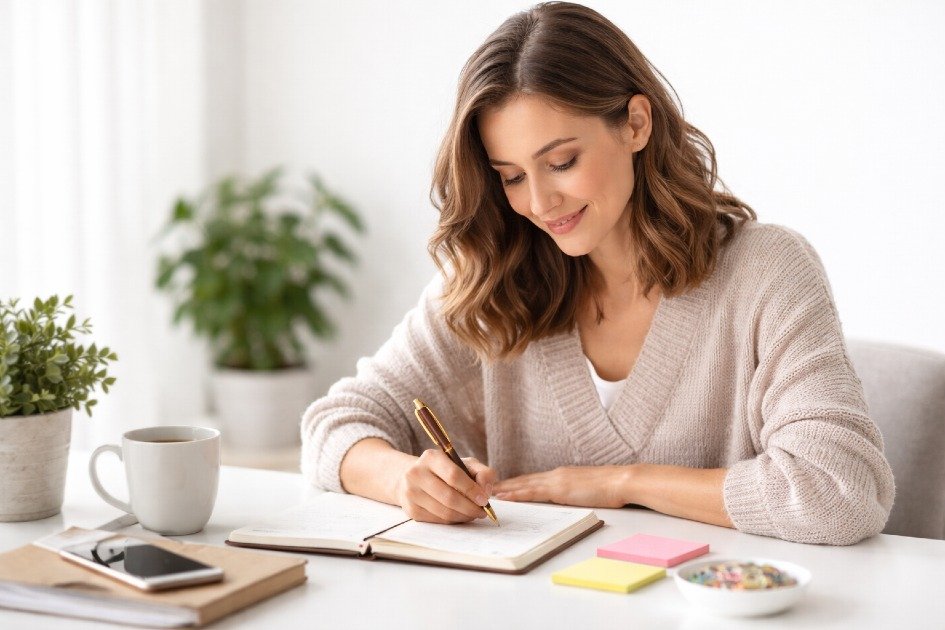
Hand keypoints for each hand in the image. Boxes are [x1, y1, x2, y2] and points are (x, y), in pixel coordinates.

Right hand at [394, 449, 496, 523]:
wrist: (416, 478)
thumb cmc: (446, 471)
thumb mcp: (465, 464)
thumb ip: (482, 473)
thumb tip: (485, 491)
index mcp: (431, 457)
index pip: (453, 475)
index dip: (471, 490)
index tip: (484, 500)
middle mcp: (416, 474)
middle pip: (449, 497)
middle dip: (470, 507)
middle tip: (482, 511)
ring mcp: (411, 493)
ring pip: (444, 512)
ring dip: (464, 516)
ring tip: (473, 513)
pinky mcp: (411, 510)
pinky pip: (438, 520)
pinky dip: (453, 520)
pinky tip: (460, 515)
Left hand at [492, 466, 631, 507]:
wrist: (621, 481)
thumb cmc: (611, 487)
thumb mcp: (588, 489)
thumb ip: (575, 491)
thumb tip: (568, 498)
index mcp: (563, 475)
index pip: (534, 480)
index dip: (518, 483)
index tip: (503, 485)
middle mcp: (556, 475)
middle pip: (525, 480)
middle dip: (506, 485)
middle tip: (487, 488)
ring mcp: (556, 480)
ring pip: (524, 485)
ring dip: (506, 489)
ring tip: (489, 492)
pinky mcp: (559, 489)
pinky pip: (532, 492)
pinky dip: (516, 494)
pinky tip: (505, 497)